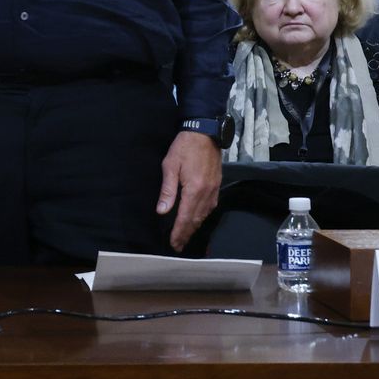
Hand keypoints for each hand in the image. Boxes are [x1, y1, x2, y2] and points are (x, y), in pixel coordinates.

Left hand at [156, 131, 221, 251]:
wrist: (205, 133)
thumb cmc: (184, 147)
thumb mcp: (170, 166)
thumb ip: (167, 191)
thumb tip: (162, 211)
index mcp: (194, 189)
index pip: (185, 217)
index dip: (179, 232)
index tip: (173, 243)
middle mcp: (206, 193)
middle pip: (196, 220)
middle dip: (186, 234)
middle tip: (178, 246)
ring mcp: (214, 190)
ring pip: (204, 215)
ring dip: (194, 227)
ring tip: (185, 236)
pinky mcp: (217, 186)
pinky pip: (210, 207)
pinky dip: (202, 217)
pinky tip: (196, 220)